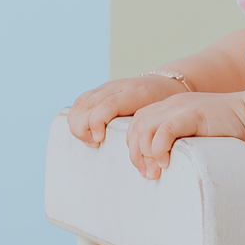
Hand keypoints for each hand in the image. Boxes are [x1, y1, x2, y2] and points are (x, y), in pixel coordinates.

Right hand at [69, 76, 185, 147]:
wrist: (166, 84)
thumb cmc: (168, 106)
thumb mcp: (167, 116)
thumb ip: (157, 130)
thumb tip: (154, 159)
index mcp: (137, 92)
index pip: (109, 104)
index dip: (97, 122)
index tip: (99, 139)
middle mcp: (119, 86)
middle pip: (89, 104)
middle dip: (83, 127)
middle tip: (95, 143)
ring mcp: (107, 87)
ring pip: (81, 102)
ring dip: (78, 124)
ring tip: (90, 140)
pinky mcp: (100, 90)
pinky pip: (80, 101)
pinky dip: (76, 117)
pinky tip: (84, 132)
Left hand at [126, 92, 244, 178]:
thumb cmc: (232, 132)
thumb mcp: (198, 136)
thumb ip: (181, 144)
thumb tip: (165, 169)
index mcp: (171, 107)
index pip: (137, 123)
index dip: (134, 148)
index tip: (146, 170)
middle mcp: (172, 104)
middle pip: (136, 125)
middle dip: (136, 153)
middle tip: (149, 175)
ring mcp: (181, 108)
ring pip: (144, 126)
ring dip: (145, 152)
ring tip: (157, 170)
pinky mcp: (193, 115)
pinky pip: (165, 129)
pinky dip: (159, 147)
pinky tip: (167, 161)